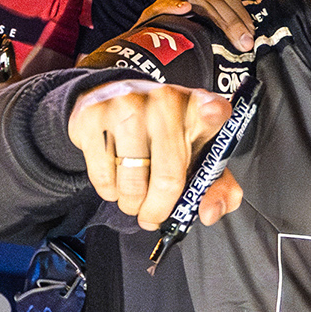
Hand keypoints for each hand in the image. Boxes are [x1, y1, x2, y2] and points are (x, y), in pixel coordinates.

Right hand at [66, 79, 239, 230]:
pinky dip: (110, 192)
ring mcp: (127, 105)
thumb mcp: (195, 151)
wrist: (112, 95)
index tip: (212, 114)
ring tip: (134, 200)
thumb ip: (215, 185)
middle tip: (153, 216)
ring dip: (132, 204)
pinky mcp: (95, 116)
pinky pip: (103, 176)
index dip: (212, 113)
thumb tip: (209, 212)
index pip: (211, 107)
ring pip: (132, 182)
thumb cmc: (162, 132)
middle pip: (168, 177)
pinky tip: (115, 182)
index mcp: (197, 107)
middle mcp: (164, 101)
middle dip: (158, 209)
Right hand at [139, 0, 256, 51]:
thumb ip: (224, 10)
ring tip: (227, 29)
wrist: (149, 36)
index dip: (242, 13)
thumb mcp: (205, 18)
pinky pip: (164, 5)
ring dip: (215, 16)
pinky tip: (184, 9)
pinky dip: (174, 5)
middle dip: (233, 20)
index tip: (252, 32)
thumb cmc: (181, 26)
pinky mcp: (154, 10)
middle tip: (244, 40)